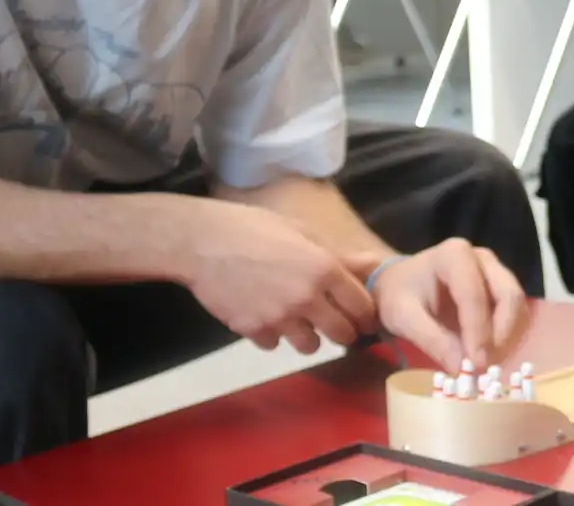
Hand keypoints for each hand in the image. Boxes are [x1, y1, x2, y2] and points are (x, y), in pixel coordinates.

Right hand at [180, 200, 375, 354]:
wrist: (201, 242)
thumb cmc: (254, 227)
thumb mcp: (302, 231)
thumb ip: (339, 255)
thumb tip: (373, 263)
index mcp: (324, 270)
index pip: (362, 307)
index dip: (366, 314)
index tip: (362, 316)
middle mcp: (306, 299)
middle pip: (342, 334)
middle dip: (343, 331)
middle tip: (334, 322)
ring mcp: (279, 318)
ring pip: (310, 346)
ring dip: (308, 336)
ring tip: (297, 319)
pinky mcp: (253, 331)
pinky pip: (275, 344)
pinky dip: (274, 334)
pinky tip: (265, 315)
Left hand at [363, 238, 530, 370]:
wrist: (400, 284)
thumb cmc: (399, 296)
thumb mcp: (404, 318)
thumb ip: (432, 340)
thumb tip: (460, 369)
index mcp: (454, 255)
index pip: (475, 295)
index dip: (478, 332)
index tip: (474, 366)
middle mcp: (482, 258)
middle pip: (509, 296)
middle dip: (501, 336)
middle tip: (484, 367)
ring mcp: (496, 271)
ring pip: (518, 306)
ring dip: (508, 339)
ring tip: (484, 364)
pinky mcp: (501, 288)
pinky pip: (516, 314)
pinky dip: (508, 338)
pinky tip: (489, 355)